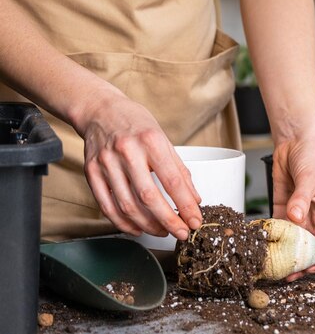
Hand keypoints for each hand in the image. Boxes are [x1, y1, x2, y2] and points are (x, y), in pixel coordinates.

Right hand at [75, 91, 201, 239]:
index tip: (195, 220)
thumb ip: (178, 169)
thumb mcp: (162, 138)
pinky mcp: (91, 172)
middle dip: (168, 220)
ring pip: (127, 205)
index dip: (185, 205)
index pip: (172, 180)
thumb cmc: (135, 123)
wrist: (99, 109)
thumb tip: (193, 199)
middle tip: (181, 233)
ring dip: (148, 225)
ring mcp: (106, 162)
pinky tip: (137, 229)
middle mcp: (127, 151)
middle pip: (148, 196)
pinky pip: (107, 205)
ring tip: (162, 231)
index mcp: (151, 141)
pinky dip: (123, 223)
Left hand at [270, 135, 314, 280]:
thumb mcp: (310, 178)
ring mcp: (299, 216)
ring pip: (293, 242)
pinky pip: (278, 228)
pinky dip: (272, 237)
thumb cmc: (313, 158)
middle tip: (286, 273)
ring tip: (272, 265)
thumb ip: (302, 199)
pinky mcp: (283, 210)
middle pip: (310, 248)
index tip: (309, 268)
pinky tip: (264, 246)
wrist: (295, 142)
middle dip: (300, 261)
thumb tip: (295, 216)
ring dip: (284, 252)